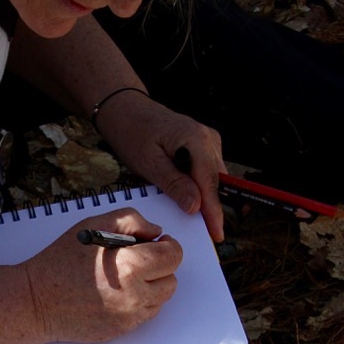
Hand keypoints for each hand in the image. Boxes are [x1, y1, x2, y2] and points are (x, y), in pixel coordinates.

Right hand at [23, 208, 182, 343]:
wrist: (38, 300)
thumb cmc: (61, 260)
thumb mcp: (94, 224)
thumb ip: (131, 220)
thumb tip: (155, 233)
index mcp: (131, 264)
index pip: (174, 256)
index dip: (168, 246)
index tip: (158, 243)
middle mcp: (135, 294)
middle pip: (171, 279)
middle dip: (160, 266)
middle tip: (139, 258)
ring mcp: (130, 316)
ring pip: (161, 299)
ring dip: (152, 285)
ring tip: (127, 276)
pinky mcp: (122, 330)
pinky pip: (145, 314)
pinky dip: (139, 302)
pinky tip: (118, 292)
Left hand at [94, 97, 224, 241]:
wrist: (126, 110)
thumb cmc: (133, 132)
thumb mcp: (148, 162)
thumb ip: (174, 184)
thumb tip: (195, 206)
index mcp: (196, 139)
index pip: (210, 182)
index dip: (214, 211)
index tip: (217, 233)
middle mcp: (208, 138)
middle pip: (216, 181)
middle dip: (212, 208)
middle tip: (209, 233)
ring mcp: (207, 140)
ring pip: (213, 177)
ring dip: (206, 198)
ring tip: (200, 221)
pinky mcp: (202, 145)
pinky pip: (206, 171)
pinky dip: (200, 186)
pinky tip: (190, 199)